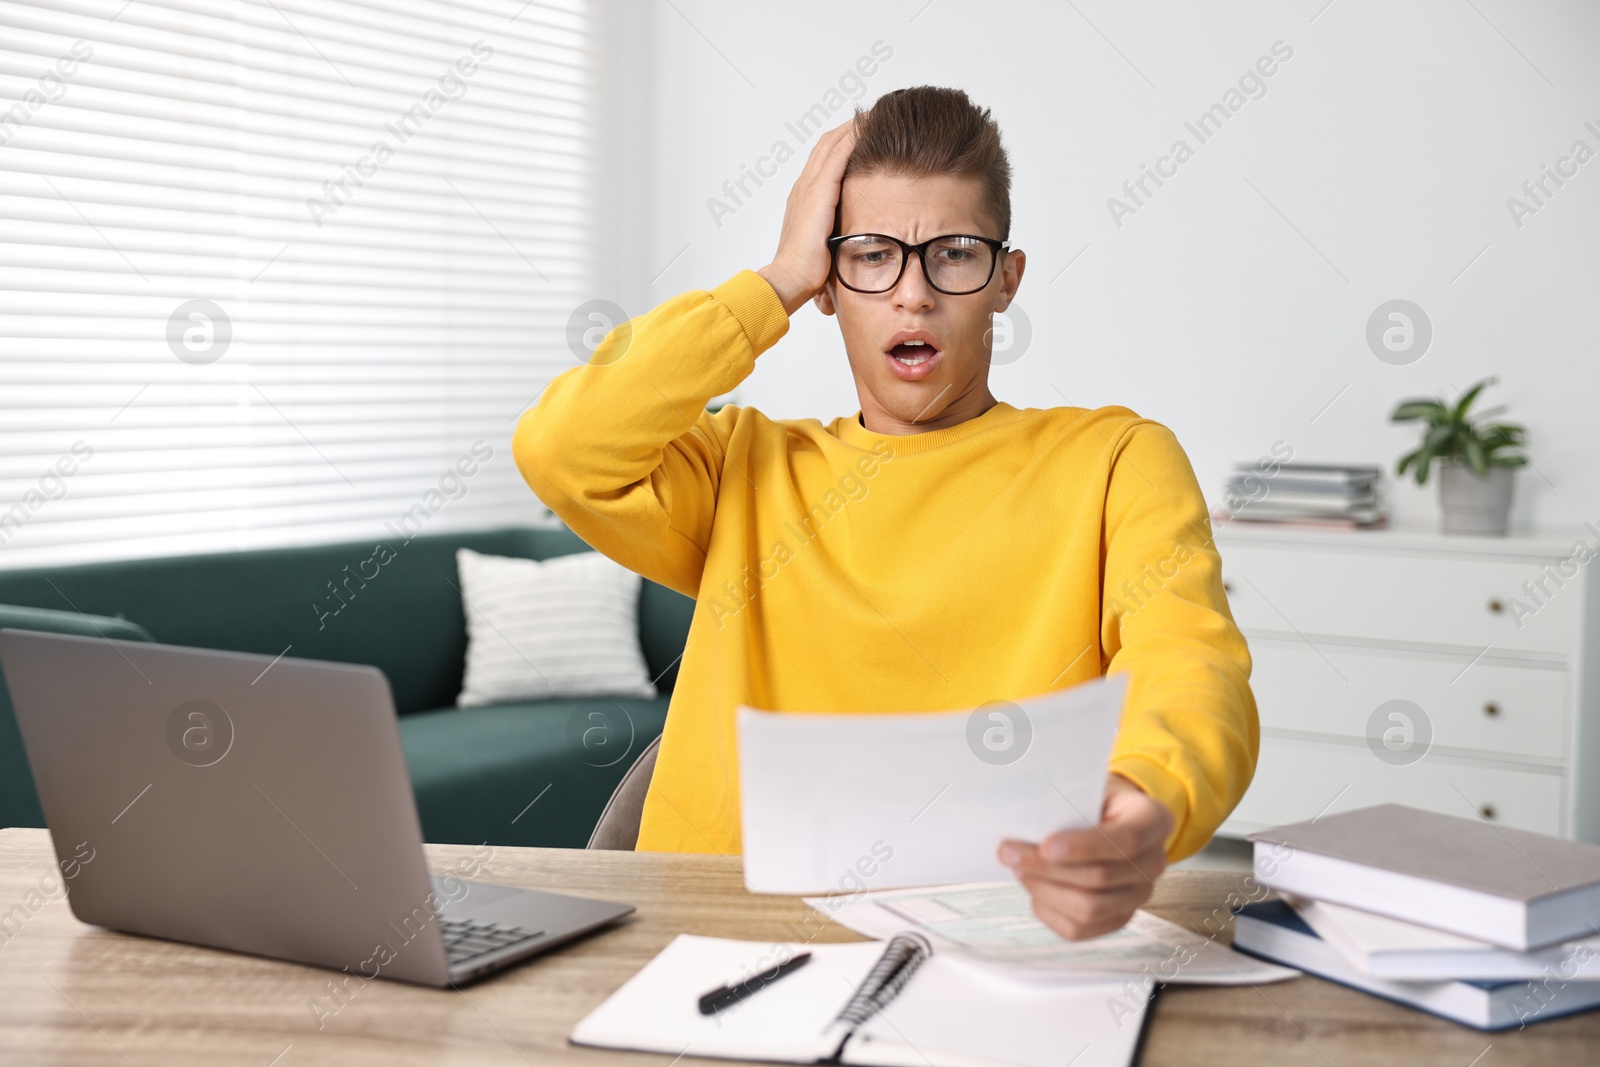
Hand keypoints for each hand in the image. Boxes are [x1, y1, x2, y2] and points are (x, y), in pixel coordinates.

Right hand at [757, 119, 857, 315]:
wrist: (790, 277)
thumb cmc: (806, 271)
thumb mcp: (824, 245)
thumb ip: (834, 233)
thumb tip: (851, 239)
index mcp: (804, 198)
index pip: (824, 160)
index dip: (842, 142)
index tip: (862, 133)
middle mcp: (804, 187)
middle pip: (827, 144)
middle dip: (849, 127)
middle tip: (872, 115)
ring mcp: (809, 187)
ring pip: (832, 144)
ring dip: (853, 126)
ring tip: (874, 115)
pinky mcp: (819, 192)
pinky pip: (837, 155)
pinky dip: (852, 138)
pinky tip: (868, 128)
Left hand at [998, 774, 1173, 940]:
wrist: (1110, 815)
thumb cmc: (1093, 797)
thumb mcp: (1087, 784)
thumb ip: (1067, 798)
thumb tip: (1026, 815)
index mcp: (1153, 820)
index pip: (1125, 841)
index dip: (1084, 847)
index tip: (1045, 845)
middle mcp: (1153, 862)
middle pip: (1100, 878)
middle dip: (1047, 868)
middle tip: (1008, 853)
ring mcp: (1139, 895)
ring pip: (1089, 909)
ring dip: (1044, 890)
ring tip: (1018, 868)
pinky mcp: (1118, 918)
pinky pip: (1080, 930)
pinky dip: (1049, 910)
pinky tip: (1034, 888)